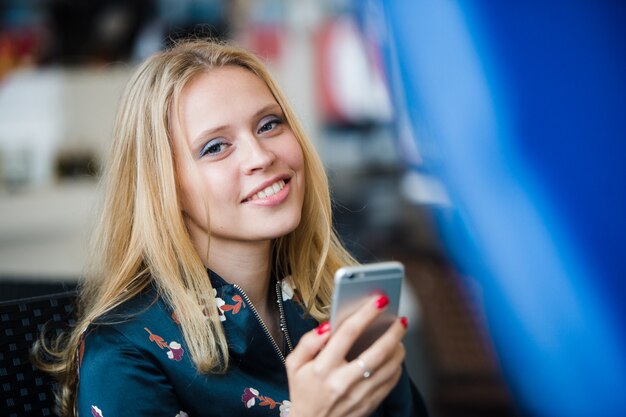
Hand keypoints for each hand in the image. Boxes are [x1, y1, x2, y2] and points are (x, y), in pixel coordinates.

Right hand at [285, 294, 407, 416]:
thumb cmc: (303, 391)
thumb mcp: (294, 364)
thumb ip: (308, 342)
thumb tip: (328, 326)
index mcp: (323, 368)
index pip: (348, 333)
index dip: (366, 314)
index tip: (379, 301)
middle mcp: (343, 382)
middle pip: (376, 352)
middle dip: (393, 332)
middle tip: (400, 319)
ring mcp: (358, 395)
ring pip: (389, 367)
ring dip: (398, 347)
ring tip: (399, 335)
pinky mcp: (369, 404)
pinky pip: (391, 382)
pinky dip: (396, 365)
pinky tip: (393, 355)